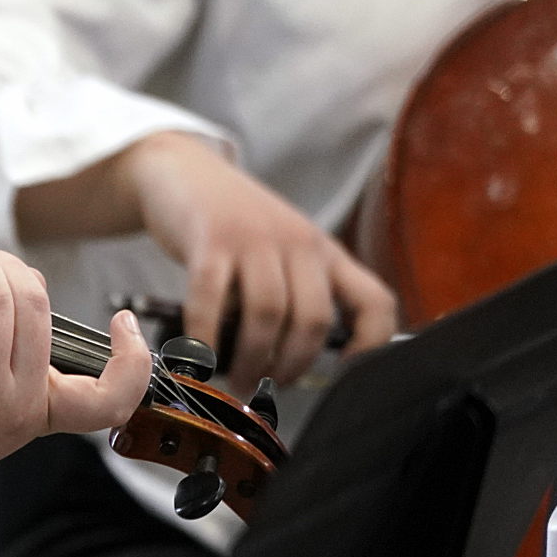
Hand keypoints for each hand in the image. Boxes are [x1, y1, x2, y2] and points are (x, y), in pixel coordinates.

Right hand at [118, 132, 395, 389]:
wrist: (182, 171)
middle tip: (267, 385)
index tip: (342, 371)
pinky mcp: (209, 240)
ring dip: (251, 358)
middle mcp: (298, 243)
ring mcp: (254, 240)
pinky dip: (205, 338)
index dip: (370, 343)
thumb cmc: (230, 222)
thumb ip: (295, 288)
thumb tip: (291, 357)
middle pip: (314, 317)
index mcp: (324, 251)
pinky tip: (197, 358)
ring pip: (269, 313)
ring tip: (234, 380)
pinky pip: (211, 299)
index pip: (374, 300)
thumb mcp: (280, 248)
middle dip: (290, 364)